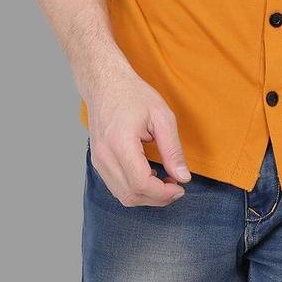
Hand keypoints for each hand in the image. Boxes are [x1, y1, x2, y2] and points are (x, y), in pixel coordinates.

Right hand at [85, 67, 191, 207]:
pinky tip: (149, 175)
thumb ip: (173, 149)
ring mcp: (98, 160)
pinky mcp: (98, 162)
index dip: (163, 193)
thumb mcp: (162, 116)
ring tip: (165, 181)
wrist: (105, 84)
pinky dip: (135, 189)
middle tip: (177, 187)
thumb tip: (183, 177)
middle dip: (157, 198)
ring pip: (123, 195)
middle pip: (131, 194)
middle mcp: (105, 156)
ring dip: (146, 196)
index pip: (140, 183)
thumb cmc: (133, 95)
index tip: (180, 188)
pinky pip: (116, 187)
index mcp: (120, 142)